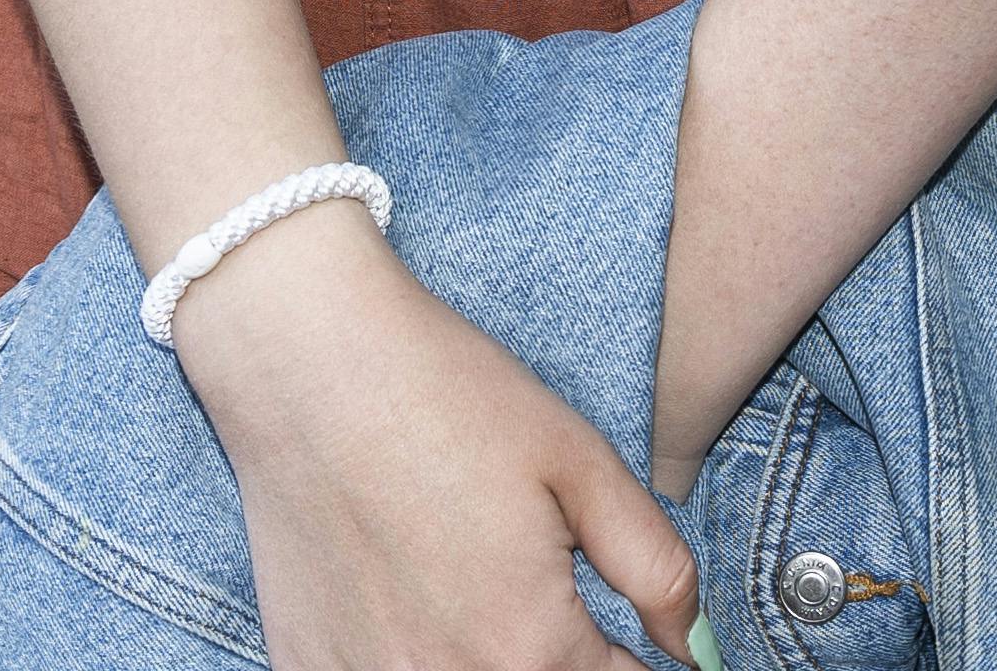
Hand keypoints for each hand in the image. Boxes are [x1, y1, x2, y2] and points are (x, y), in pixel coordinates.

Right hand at [176, 215, 695, 670]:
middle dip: (560, 664)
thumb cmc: (445, 394)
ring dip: (487, 663)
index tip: (621, 635)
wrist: (305, 356)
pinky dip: (409, 660)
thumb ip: (655, 570)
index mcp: (529, 648)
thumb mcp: (580, 463)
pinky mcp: (309, 667)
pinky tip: (406, 610)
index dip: (630, 662)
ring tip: (474, 595)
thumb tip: (692, 650)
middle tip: (538, 599)